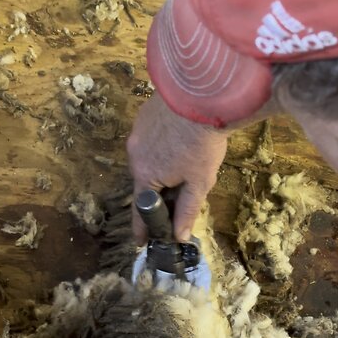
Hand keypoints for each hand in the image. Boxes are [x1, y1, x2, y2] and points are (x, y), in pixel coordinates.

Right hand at [126, 96, 228, 244]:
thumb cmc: (202, 144)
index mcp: (145, 175)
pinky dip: (161, 143)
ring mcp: (137, 132)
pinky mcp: (144, 115)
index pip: (140, 209)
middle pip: (144, 181)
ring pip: (146, 157)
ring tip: (183, 161)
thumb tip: (178, 236)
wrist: (203, 95)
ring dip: (160, 165)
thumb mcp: (199, 182)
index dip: (142, 227)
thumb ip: (186, 210)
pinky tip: (179, 139)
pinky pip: (149, 137)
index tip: (140, 242)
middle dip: (158, 190)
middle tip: (177, 193)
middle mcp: (134, 154)